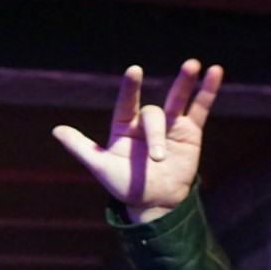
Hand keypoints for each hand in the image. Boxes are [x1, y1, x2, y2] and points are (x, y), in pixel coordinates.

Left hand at [52, 59, 223, 221]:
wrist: (154, 204)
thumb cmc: (125, 186)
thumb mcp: (101, 167)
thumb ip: (81, 147)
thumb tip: (56, 130)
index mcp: (124, 126)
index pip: (127, 103)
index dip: (130, 88)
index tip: (134, 71)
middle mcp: (146, 122)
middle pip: (153, 115)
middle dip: (156, 134)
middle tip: (157, 157)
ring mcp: (170, 125)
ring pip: (177, 101)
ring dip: (185, 83)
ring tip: (193, 65)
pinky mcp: (190, 132)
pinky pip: (199, 109)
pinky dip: (207, 92)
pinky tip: (214, 72)